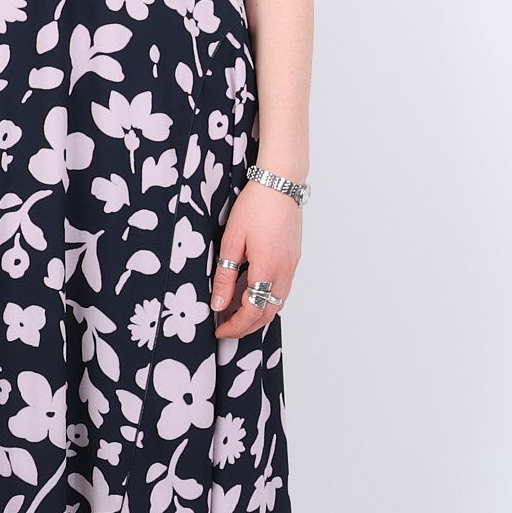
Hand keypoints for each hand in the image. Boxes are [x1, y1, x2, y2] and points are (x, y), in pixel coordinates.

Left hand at [209, 178, 302, 338]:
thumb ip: (224, 276)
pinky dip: (267, 299)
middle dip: (246, 327)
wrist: (280, 182)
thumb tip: (218, 305)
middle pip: (268, 314)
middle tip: (226, 328)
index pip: (252, 312)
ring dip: (258, 314)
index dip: (235, 326)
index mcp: (267, 269)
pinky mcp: (294, 259)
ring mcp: (292, 266)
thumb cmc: (255, 206)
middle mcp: (284, 272)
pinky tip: (251, 293)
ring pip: (277, 303)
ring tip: (235, 313)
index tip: (219, 330)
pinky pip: (282, 289)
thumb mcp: (231, 241)